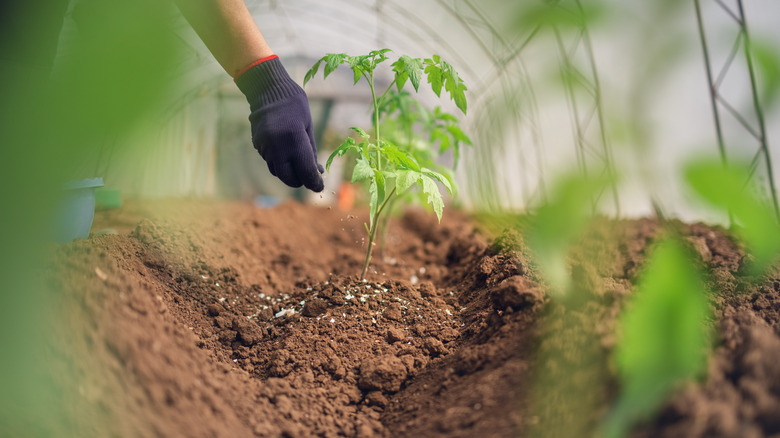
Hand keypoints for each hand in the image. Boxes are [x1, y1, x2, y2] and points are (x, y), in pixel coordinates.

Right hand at [235, 56, 323, 191]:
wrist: (268, 89)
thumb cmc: (295, 105)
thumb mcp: (308, 127)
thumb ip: (310, 151)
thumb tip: (317, 172)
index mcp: (295, 139)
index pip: (306, 171)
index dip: (314, 182)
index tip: (320, 186)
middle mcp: (278, 146)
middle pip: (289, 178)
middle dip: (300, 181)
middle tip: (308, 178)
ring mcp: (265, 147)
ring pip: (278, 171)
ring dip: (289, 172)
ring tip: (298, 163)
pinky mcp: (258, 145)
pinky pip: (270, 161)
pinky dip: (280, 162)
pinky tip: (286, 152)